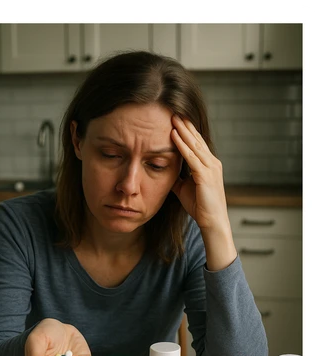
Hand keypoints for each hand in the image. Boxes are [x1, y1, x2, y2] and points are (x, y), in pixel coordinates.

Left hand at [170, 115, 236, 270]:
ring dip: (183, 130)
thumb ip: (177, 178)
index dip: (187, 131)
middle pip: (196, 139)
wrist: (212, 222)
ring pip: (194, 144)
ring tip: (173, 117)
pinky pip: (191, 157)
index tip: (177, 119)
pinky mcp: (205, 175)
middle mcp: (212, 163)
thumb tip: (165, 171)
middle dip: (185, 125)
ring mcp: (210, 168)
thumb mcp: (184, 189)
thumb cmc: (200, 207)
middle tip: (174, 111)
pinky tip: (173, 135)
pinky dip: (182, 145)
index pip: (197, 143)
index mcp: (209, 165)